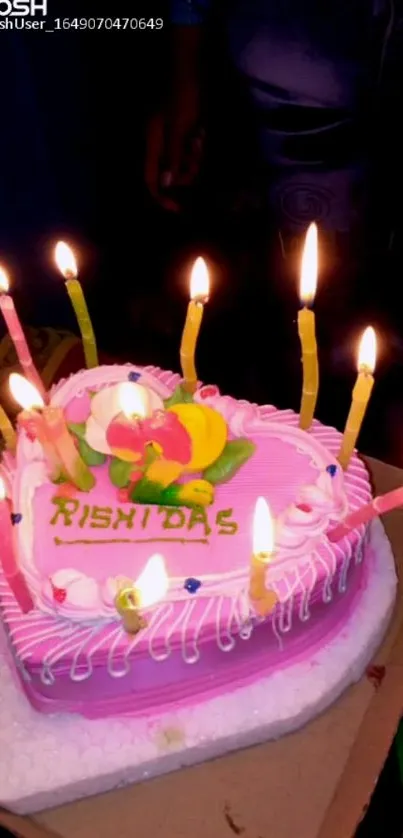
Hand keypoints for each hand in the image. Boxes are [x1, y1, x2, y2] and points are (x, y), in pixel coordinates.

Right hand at [145, 80, 204, 210]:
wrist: (189, 62)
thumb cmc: (183, 92)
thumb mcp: (179, 127)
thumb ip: (172, 155)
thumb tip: (166, 185)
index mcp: (152, 142)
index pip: (150, 179)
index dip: (162, 197)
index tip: (178, 209)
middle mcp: (158, 141)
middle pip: (168, 172)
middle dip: (184, 173)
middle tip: (197, 162)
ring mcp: (168, 133)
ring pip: (180, 159)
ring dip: (193, 158)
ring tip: (200, 141)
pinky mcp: (180, 125)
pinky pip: (187, 146)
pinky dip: (195, 146)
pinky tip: (201, 133)